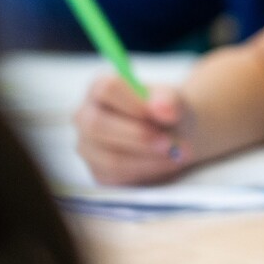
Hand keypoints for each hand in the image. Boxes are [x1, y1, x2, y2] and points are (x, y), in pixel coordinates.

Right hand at [73, 75, 188, 185]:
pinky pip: (118, 175)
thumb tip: (163, 109)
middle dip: (139, 136)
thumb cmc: (168, 111)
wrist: (174, 134)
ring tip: (177, 153)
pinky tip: (168, 163)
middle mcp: (85, 116)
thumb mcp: (174, 99)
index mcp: (100, 88)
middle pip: (98, 125)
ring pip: (109, 156)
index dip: (135, 103)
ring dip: (148, 157)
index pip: (107, 89)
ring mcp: (87, 146)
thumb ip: (168, 100)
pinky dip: (148, 170)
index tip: (165, 114)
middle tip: (170, 143)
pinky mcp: (98, 171)